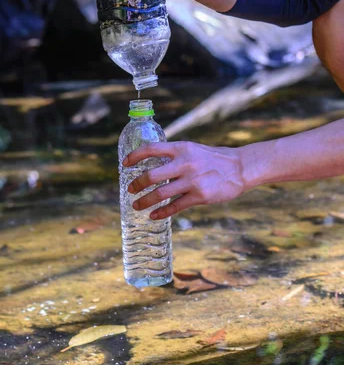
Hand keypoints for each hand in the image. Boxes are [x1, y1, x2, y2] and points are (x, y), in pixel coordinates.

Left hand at [123, 141, 245, 219]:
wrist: (239, 168)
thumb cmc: (214, 158)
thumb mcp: (193, 149)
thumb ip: (175, 155)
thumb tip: (154, 163)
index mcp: (181, 148)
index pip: (151, 149)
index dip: (135, 156)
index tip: (125, 164)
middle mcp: (184, 163)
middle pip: (151, 175)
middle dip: (137, 184)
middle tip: (130, 190)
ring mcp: (192, 181)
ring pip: (160, 194)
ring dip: (145, 201)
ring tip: (137, 205)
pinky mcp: (200, 196)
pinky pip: (175, 206)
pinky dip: (161, 212)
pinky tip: (154, 216)